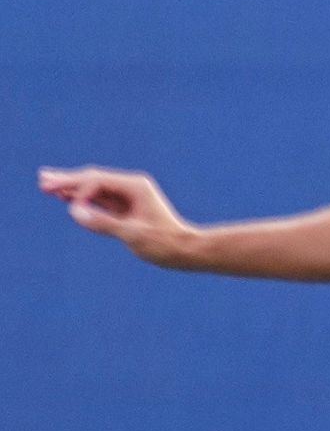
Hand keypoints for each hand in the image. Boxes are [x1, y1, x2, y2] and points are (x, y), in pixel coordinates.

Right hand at [38, 166, 195, 266]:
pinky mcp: (125, 209)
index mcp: (135, 186)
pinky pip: (99, 200)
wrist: (185, 251)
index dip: (81, 192)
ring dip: (71, 187)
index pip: (98, 181)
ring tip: (46, 183)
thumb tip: (74, 211)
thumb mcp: (133, 234)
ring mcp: (128, 197)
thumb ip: (104, 223)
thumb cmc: (164, 243)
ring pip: (94, 189)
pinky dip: (82, 199)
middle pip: (93, 179)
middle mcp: (131, 187)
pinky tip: (66, 197)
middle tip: (42, 179)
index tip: (73, 210)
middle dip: (68, 180)